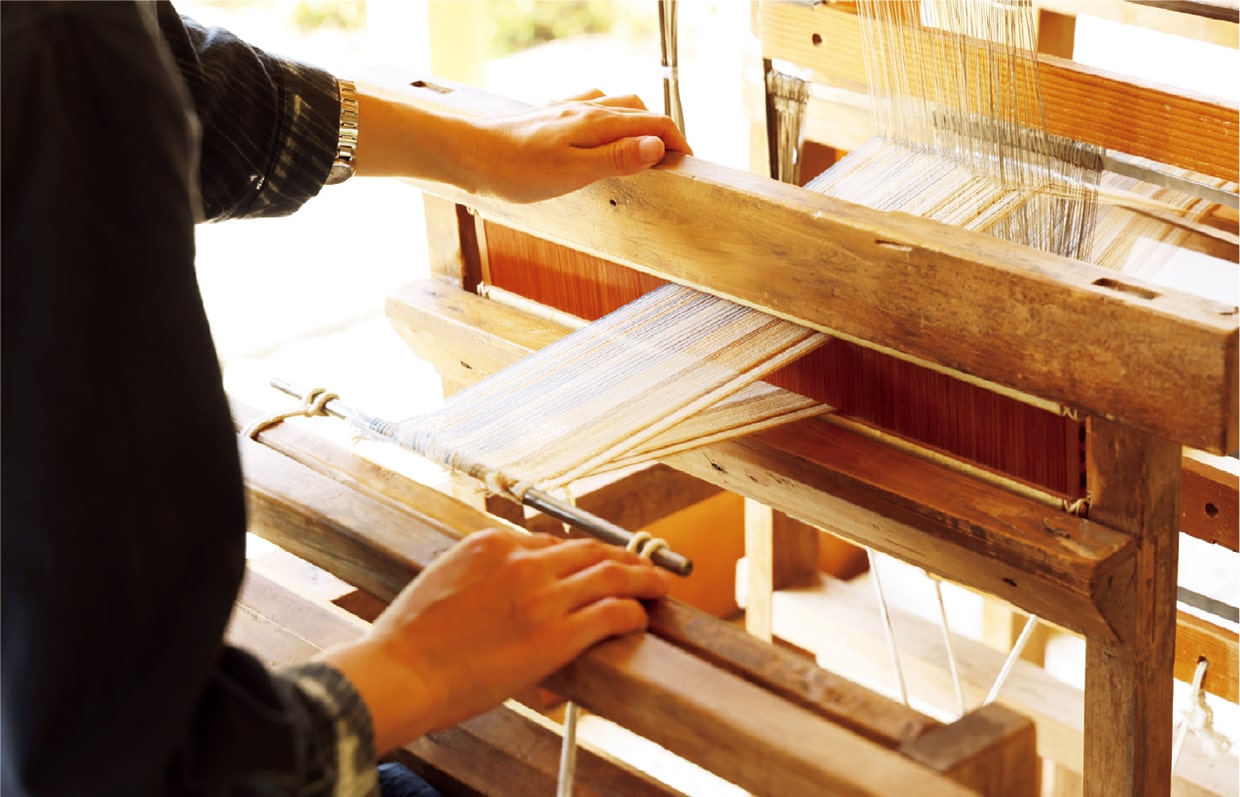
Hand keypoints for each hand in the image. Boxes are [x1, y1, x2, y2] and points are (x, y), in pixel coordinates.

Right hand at [321, 527, 670, 752]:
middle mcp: (523, 561)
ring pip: (610, 574)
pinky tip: (642, 618)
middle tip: (642, 564)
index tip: (592, 563)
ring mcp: (543, 595)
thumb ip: (480, 575)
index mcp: (492, 543)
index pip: (550, 540)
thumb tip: (499, 587)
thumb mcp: (443, 582)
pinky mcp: (558, 634)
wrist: (401, 671)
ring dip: (642, 577)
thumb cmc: (410, 639)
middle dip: (621, 556)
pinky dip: (634, 612)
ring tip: (661, 584)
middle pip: (589, 549)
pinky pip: (612, 612)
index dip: (579, 554)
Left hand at [355, 85, 691, 202]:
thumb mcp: (574, 172)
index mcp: (598, 123)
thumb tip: (659, 146)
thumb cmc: (514, 168)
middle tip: (670, 161)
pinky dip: (608, 121)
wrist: (465, 152)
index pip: (654, 125)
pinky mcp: (548, 117)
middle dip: (661, 132)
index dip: (678, 143)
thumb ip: (618, 158)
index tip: (689, 165)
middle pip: (639, 111)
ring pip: (615, 107)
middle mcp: (585, 109)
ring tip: (642, 150)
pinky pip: (590, 109)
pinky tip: (597, 137)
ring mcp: (566, 110)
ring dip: (636, 123)